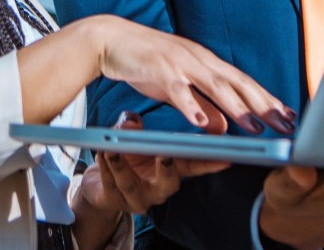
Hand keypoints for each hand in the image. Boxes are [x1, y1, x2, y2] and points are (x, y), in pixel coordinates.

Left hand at [75, 113, 230, 216]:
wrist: (98, 182)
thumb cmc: (126, 155)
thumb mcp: (131, 136)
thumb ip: (132, 126)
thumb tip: (132, 121)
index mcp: (170, 169)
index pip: (193, 166)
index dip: (209, 163)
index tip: (225, 156)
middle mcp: (157, 188)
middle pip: (169, 184)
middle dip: (167, 170)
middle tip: (164, 155)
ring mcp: (137, 197)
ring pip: (132, 185)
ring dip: (122, 166)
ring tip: (112, 149)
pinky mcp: (114, 201)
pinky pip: (110, 186)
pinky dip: (104, 168)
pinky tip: (101, 152)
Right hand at [92, 17, 295, 134]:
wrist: (110, 39)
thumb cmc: (145, 63)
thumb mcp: (177, 88)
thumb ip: (200, 105)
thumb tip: (223, 127)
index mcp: (205, 62)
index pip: (242, 82)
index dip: (266, 99)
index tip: (288, 116)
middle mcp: (198, 59)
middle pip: (236, 83)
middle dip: (263, 104)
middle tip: (285, 124)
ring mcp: (179, 61)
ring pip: (213, 85)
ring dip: (236, 106)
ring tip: (255, 126)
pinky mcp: (158, 67)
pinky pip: (177, 88)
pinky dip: (190, 105)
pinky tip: (200, 123)